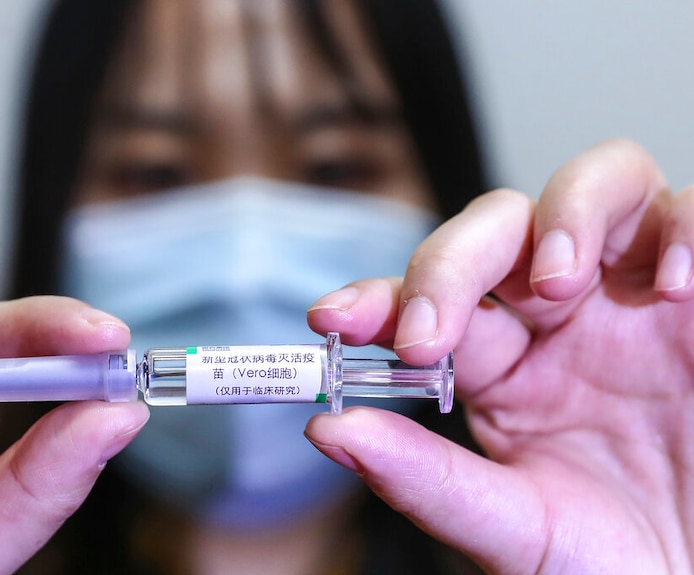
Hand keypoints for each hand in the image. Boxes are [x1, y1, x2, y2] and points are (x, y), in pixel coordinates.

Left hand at [305, 140, 693, 572]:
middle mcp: (561, 317)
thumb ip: (426, 481)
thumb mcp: (516, 530)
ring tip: (559, 282)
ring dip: (564, 216)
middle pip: (495, 228)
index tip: (332, 320)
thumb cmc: (614, 560)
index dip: (378, 299)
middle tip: (431, 331)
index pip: (427, 304)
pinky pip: (691, 212)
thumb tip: (328, 432)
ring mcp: (634, 295)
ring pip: (593, 186)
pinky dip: (680, 227)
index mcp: (502, 367)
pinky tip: (668, 286)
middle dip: (451, 262)